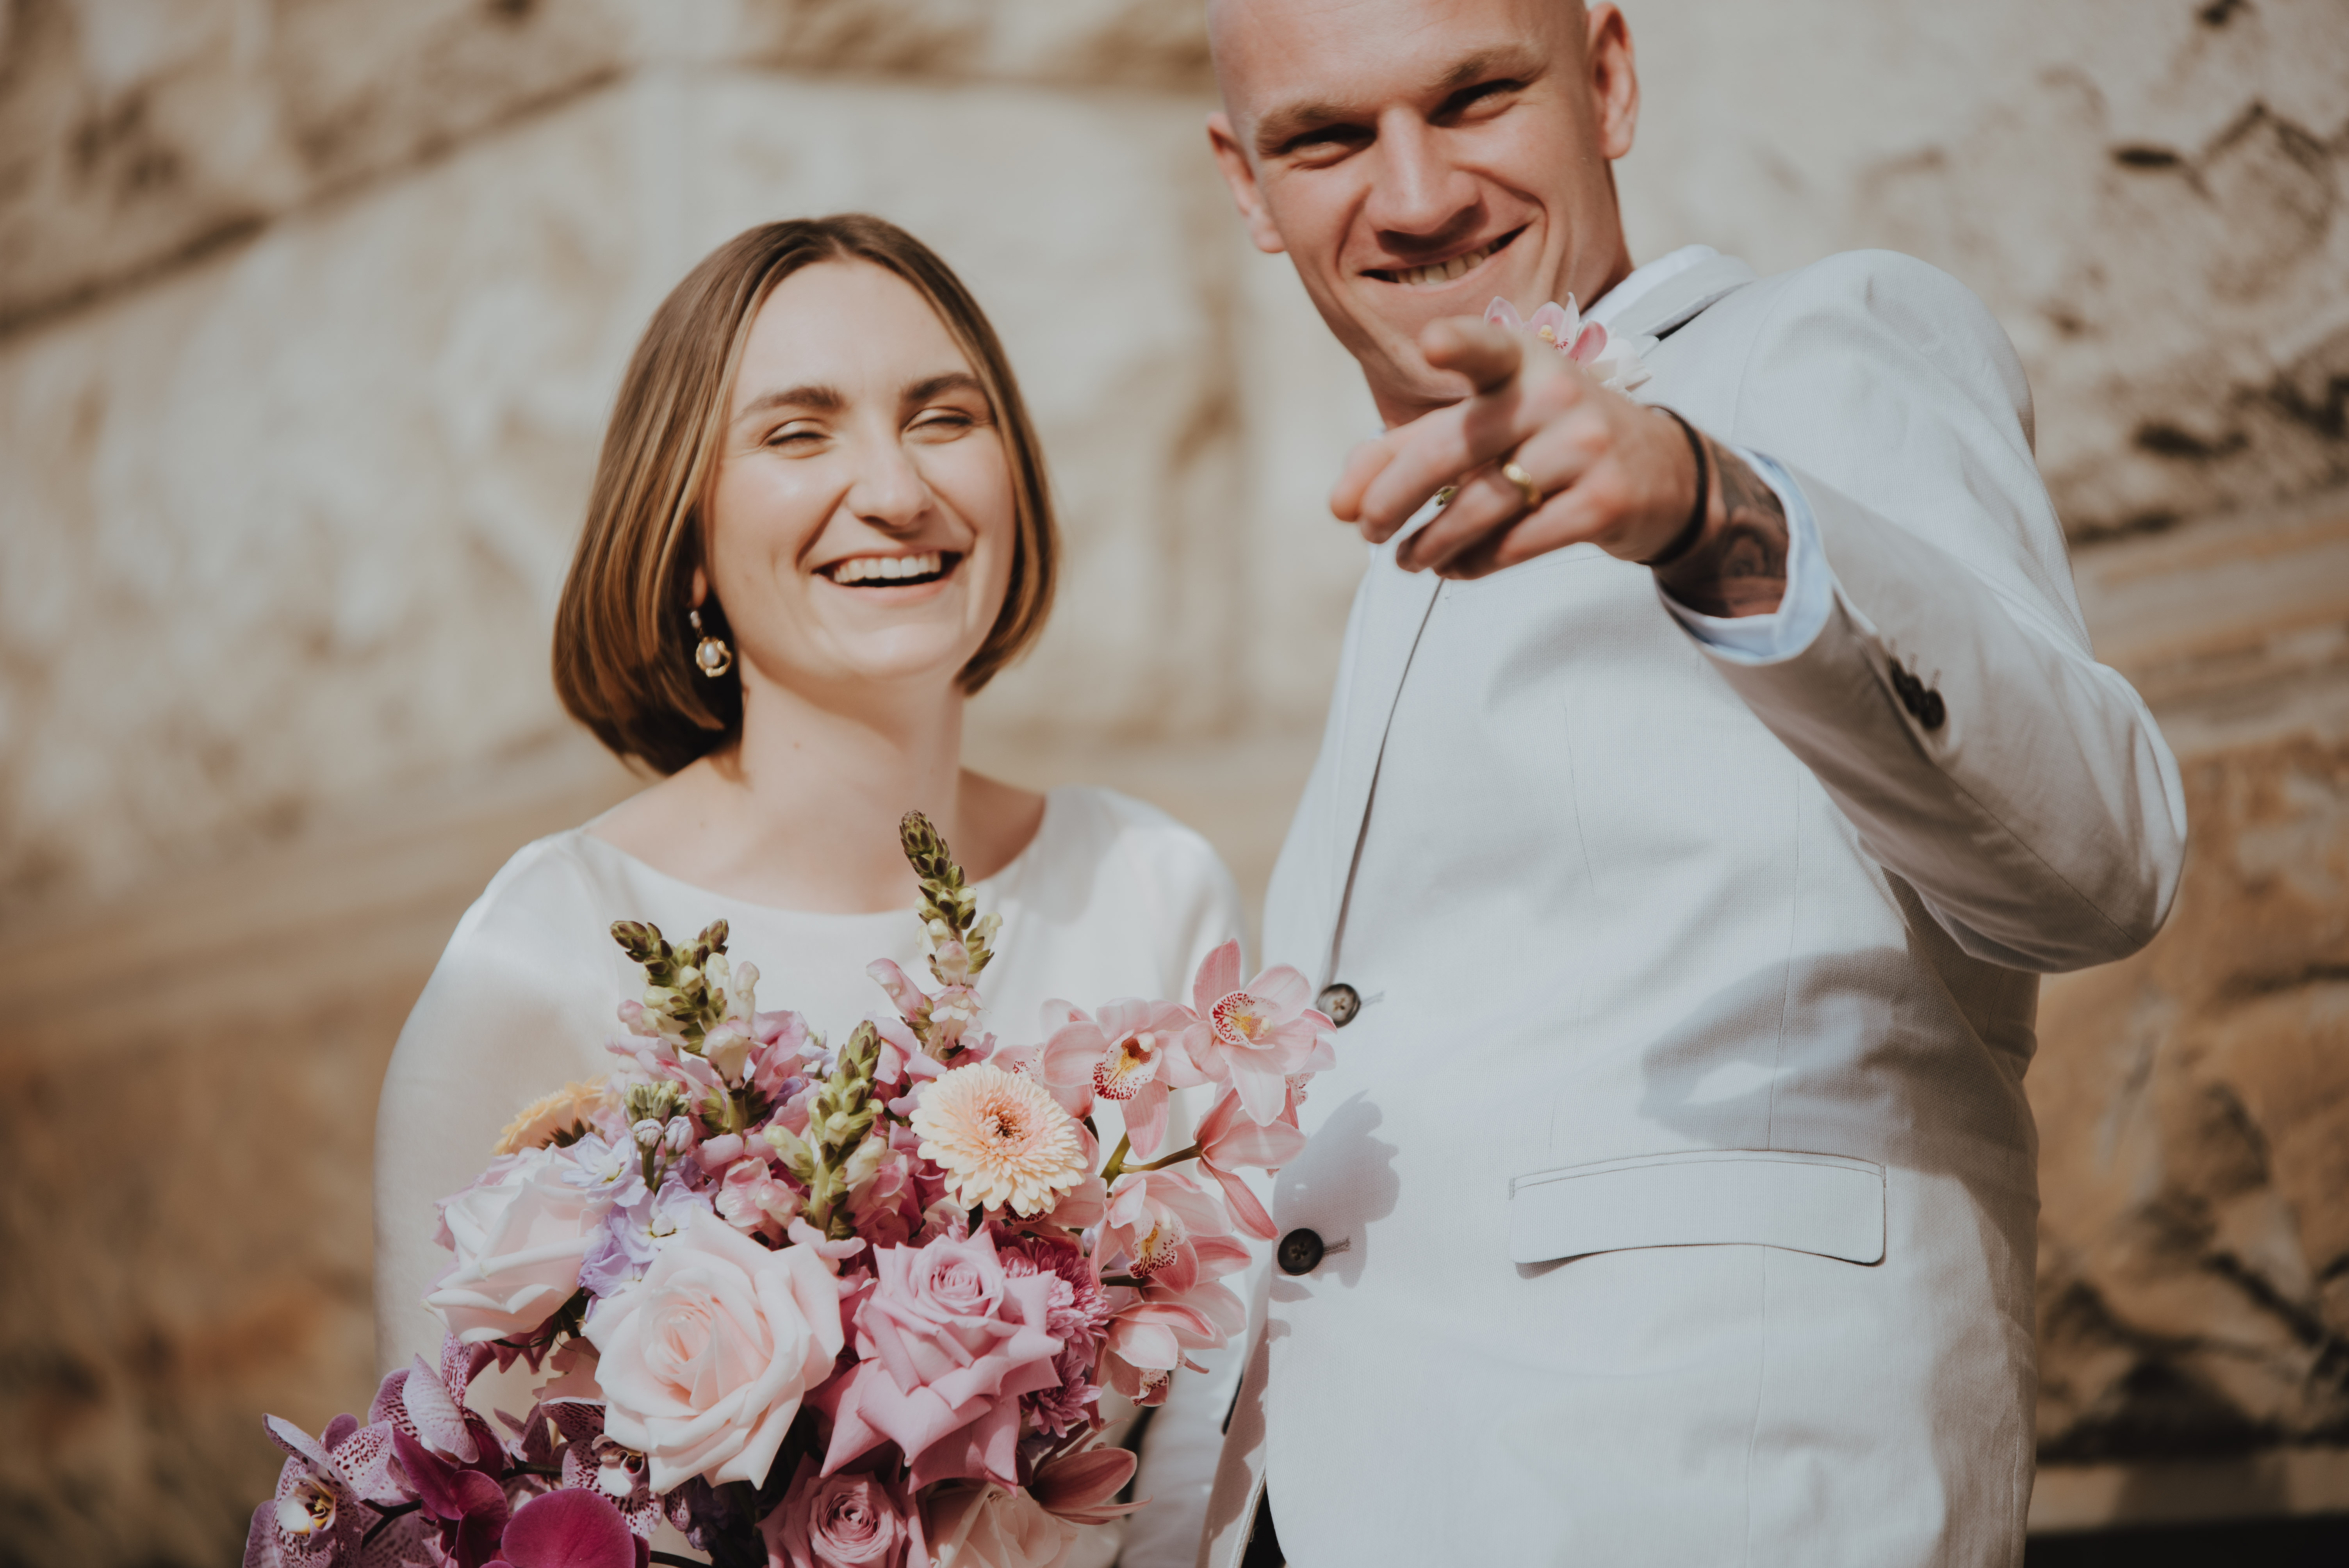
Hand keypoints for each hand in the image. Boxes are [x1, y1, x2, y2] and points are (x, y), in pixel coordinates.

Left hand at [1329, 317, 1699, 578]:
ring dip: (1430, 544)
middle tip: (1369, 530)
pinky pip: (1515, 544)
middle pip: (1452, 449)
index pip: (1486, 348)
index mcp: (1522, 360)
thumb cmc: (1547, 439)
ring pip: (1480, 507)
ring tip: (1408, 560)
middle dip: (1394, 498)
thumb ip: (1406, 450)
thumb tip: (1340, 504)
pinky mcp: (1603, 503)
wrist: (1660, 471)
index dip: (1460, 346)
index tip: (1432, 344)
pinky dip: (1472, 563)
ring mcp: (1585, 448)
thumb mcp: (1487, 422)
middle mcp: (1556, 394)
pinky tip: (1456, 567)